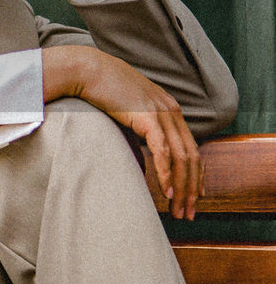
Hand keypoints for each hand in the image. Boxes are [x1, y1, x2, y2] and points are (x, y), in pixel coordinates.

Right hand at [42, 46, 203, 219]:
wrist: (88, 70)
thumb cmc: (103, 90)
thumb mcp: (129, 112)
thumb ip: (141, 130)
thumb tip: (143, 156)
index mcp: (170, 110)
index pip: (192, 149)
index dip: (195, 175)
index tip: (194, 197)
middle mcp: (172, 111)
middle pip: (192, 157)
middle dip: (192, 189)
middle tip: (188, 213)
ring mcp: (162, 113)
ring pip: (181, 158)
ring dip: (181, 188)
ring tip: (178, 210)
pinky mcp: (148, 116)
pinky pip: (163, 151)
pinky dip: (166, 174)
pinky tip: (165, 191)